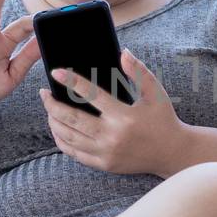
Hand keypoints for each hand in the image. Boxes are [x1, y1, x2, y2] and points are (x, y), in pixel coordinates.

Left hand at [39, 50, 186, 175]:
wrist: (172, 153)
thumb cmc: (163, 119)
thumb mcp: (156, 93)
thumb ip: (139, 72)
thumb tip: (123, 52)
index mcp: (124, 116)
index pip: (91, 95)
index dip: (72, 81)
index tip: (56, 72)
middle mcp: (112, 136)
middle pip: (72, 119)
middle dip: (52, 105)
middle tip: (43, 94)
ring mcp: (106, 153)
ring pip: (69, 138)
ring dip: (54, 122)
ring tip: (49, 110)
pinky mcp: (104, 164)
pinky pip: (75, 154)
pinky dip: (62, 141)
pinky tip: (57, 130)